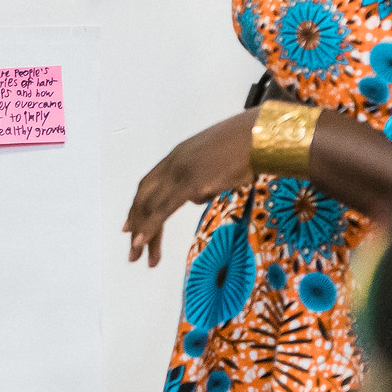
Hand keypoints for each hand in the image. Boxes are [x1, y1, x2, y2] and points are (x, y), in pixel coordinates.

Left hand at [123, 110, 255, 265]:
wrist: (259, 135)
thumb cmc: (247, 147)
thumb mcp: (218, 164)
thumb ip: (204, 179)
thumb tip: (198, 196)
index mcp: (178, 155)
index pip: (149, 184)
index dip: (138, 205)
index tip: (132, 226)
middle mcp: (173, 163)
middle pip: (144, 196)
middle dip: (136, 222)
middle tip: (133, 247)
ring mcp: (180, 172)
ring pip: (150, 205)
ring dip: (142, 232)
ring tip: (136, 256)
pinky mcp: (190, 183)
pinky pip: (163, 209)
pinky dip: (149, 226)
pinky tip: (142, 241)